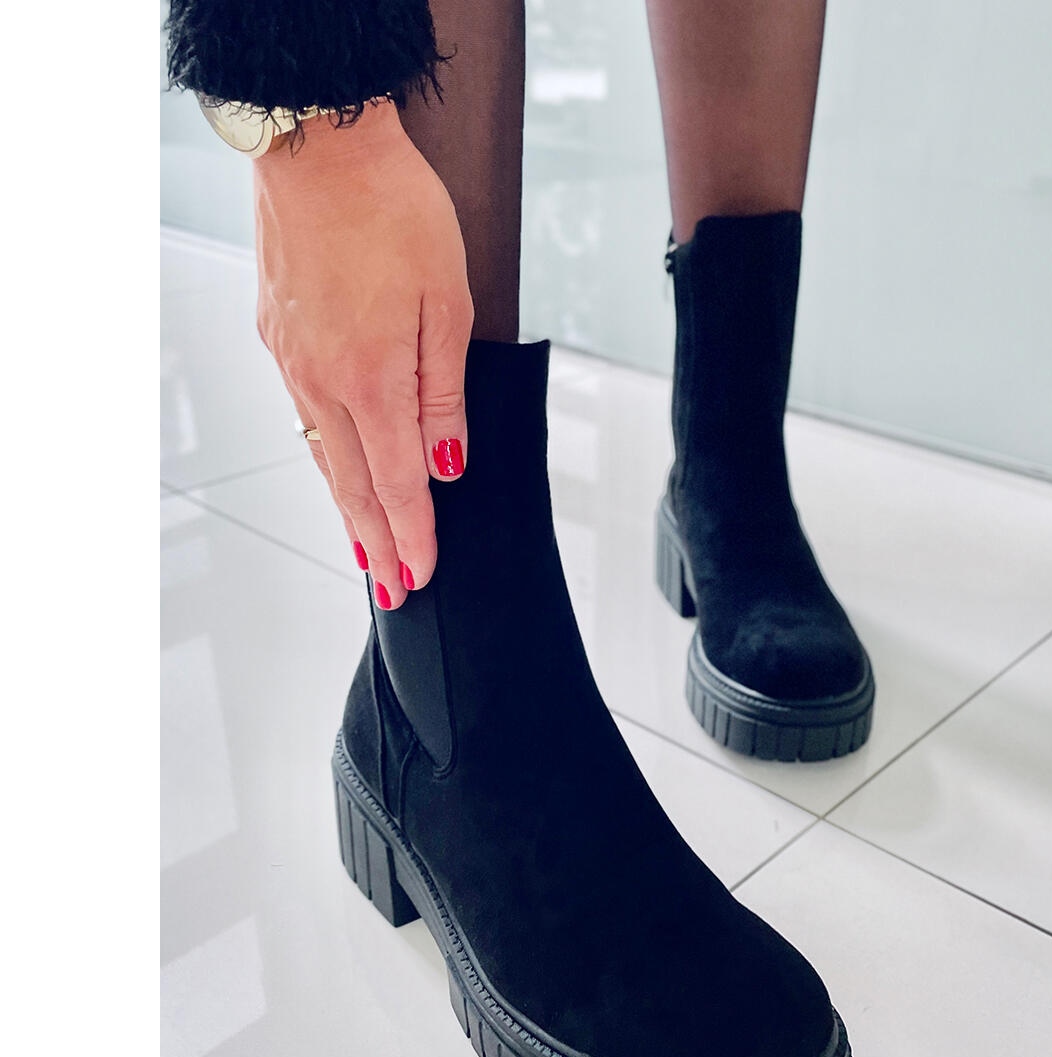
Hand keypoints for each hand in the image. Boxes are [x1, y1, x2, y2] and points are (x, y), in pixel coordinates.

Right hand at [253, 102, 472, 607]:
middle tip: (390, 591)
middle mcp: (323, 381)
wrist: (319, 145)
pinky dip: (327, 457)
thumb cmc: (394, 211)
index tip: (420, 575)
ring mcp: (293, 362)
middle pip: (353, 486)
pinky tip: (339, 471)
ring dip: (347, 508)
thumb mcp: (449, 303)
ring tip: (364, 549)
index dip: (412, 535)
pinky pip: (307, 416)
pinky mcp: (279, 339)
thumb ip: (445, 393)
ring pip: (324, 455)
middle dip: (375, 545)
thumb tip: (447, 462)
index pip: (398, 483)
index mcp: (373, 378)